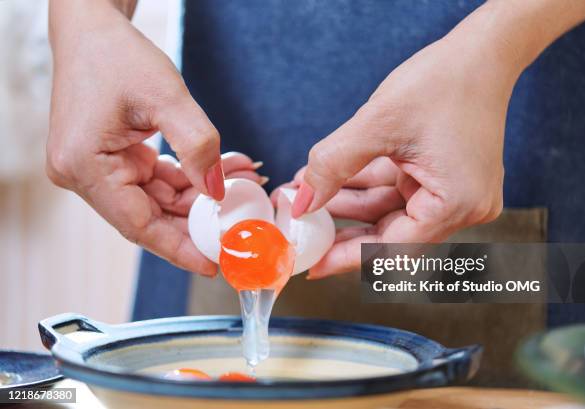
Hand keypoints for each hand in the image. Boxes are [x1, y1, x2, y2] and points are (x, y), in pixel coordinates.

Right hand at [46, 1, 251, 273]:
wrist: (92, 29)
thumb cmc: (117, 55)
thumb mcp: (167, 97)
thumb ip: (197, 146)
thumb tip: (217, 193)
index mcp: (84, 166)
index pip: (138, 224)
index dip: (178, 248)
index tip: (213, 264)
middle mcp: (83, 175)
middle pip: (149, 217)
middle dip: (199, 219)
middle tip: (239, 226)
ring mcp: (96, 170)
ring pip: (158, 200)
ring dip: (200, 196)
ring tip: (243, 185)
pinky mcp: (110, 161)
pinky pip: (156, 182)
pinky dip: (189, 179)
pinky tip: (223, 171)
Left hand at [290, 14, 522, 277]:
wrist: (480, 53)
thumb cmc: (443, 82)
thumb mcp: (376, 125)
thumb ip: (333, 166)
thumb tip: (301, 202)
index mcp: (457, 203)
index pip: (392, 248)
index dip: (348, 256)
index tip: (315, 266)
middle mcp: (464, 207)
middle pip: (391, 233)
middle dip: (343, 227)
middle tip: (304, 231)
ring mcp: (456, 194)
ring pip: (390, 212)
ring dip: (349, 203)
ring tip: (307, 194)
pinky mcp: (446, 180)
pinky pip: (399, 193)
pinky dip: (367, 186)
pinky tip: (332, 180)